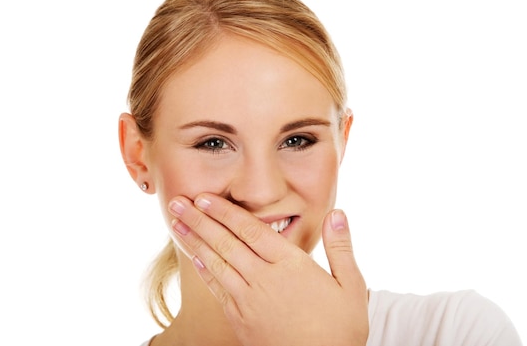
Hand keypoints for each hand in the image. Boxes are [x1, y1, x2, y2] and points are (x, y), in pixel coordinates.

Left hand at [168, 194, 368, 345]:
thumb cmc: (340, 329)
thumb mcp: (350, 286)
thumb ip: (341, 247)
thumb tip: (338, 213)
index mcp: (291, 265)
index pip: (251, 230)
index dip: (225, 212)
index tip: (205, 197)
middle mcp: (264, 280)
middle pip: (226, 243)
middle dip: (199, 220)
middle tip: (177, 202)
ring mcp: (249, 301)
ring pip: (216, 263)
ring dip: (194, 242)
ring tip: (176, 224)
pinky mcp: (241, 320)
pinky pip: (217, 289)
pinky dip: (204, 271)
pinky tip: (194, 259)